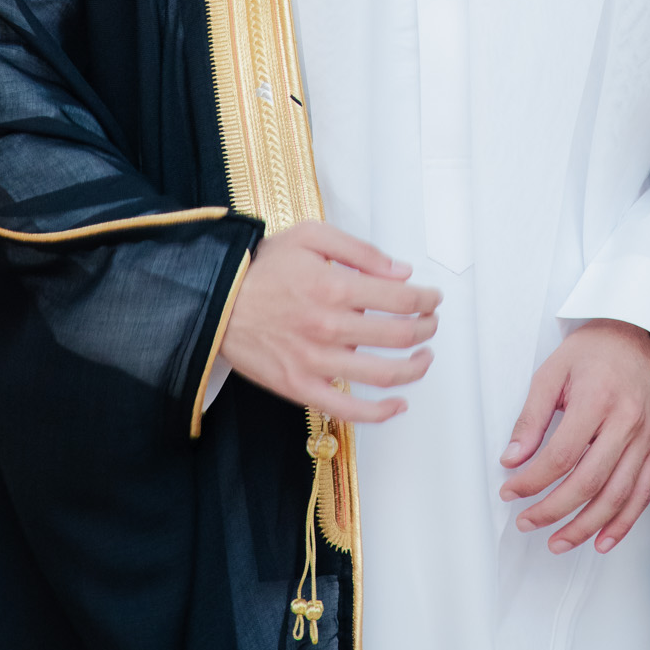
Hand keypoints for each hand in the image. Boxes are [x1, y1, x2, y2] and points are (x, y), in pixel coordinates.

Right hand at [221, 221, 439, 423]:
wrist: (216, 301)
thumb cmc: (263, 268)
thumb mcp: (311, 237)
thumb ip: (360, 251)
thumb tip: (400, 272)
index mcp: (335, 287)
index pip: (401, 299)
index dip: (427, 300)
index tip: (432, 299)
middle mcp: (329, 327)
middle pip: (399, 335)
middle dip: (426, 328)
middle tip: (430, 323)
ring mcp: (316, 362)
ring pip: (383, 374)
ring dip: (415, 367)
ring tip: (424, 357)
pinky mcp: (301, 387)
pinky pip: (348, 409)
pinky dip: (380, 412)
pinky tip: (399, 404)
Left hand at [498, 319, 649, 554]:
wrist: (644, 335)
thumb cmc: (597, 349)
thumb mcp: (554, 371)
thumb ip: (532, 417)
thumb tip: (512, 459)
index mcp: (598, 399)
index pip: (560, 456)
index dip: (531, 481)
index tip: (510, 490)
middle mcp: (627, 422)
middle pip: (588, 482)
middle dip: (553, 511)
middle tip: (526, 522)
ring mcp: (647, 439)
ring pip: (617, 496)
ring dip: (585, 527)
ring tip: (558, 542)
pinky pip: (642, 494)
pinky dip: (623, 523)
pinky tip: (601, 539)